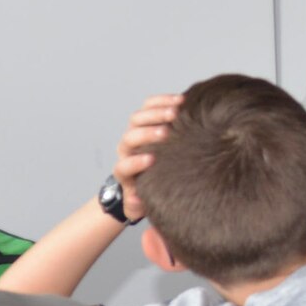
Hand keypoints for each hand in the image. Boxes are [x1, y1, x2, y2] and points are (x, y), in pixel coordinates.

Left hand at [114, 94, 182, 221]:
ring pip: (138, 117)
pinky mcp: (146, 119)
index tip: (151, 160)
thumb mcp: (139, 204)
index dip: (135, 162)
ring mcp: (136, 131)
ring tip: (176, 111)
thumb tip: (134, 198)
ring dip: (156, 112)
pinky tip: (181, 100)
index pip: (124, 166)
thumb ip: (135, 205)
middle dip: (146, 133)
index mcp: (125, 171)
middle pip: (130, 137)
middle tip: (165, 133)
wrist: (144, 173)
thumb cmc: (146, 189)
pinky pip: (150, 105)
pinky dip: (163, 100)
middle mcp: (127, 148)